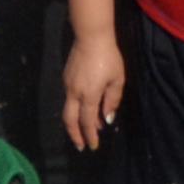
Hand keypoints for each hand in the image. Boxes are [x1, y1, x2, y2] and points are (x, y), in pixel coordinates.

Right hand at [62, 31, 124, 151]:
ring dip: (77, 122)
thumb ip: (112, 100)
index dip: (90, 136)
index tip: (93, 146)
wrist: (91, 37)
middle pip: (70, 119)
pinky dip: (76, 110)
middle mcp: (74, 92)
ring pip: (68, 110)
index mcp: (89, 95)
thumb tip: (106, 118)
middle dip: (75, 135)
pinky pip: (70, 99)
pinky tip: (87, 110)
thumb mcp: (117, 80)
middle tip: (81, 146)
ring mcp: (68, 84)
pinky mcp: (66, 78)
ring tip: (87, 130)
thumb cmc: (108, 58)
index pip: (87, 121)